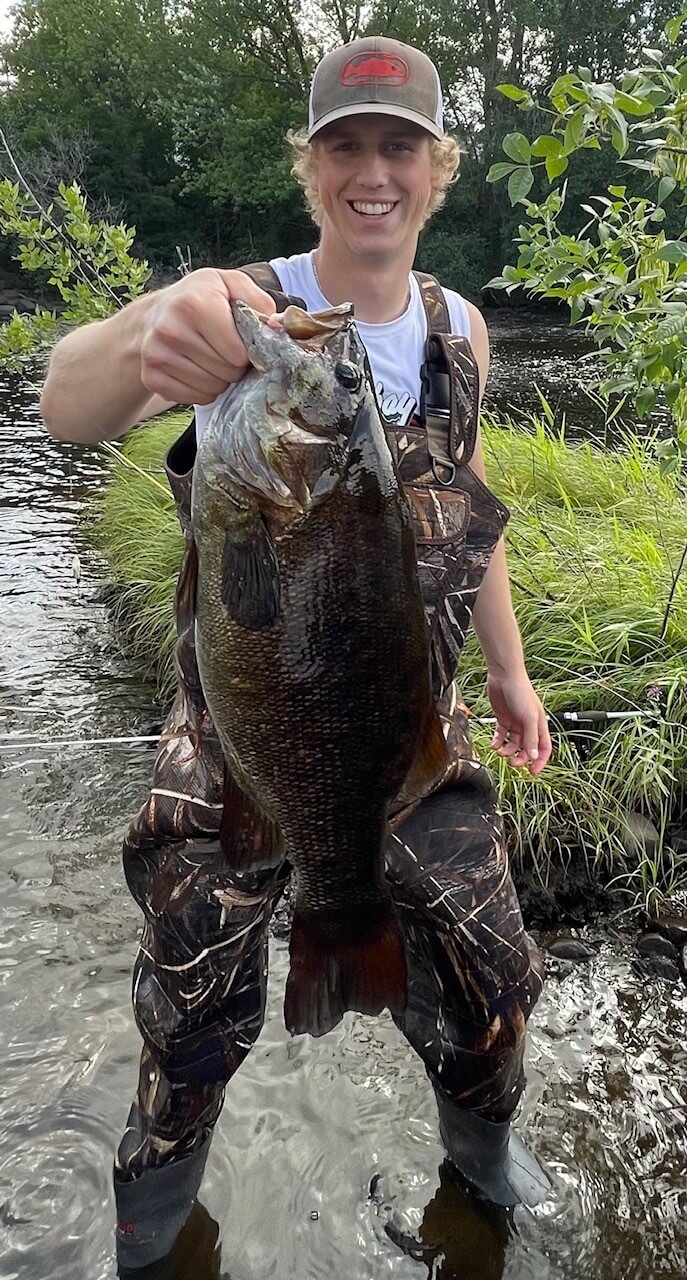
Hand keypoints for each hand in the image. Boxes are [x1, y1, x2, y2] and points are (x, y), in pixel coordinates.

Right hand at [139, 267, 276, 404]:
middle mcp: (171, 329)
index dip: (246, 350)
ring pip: (213, 388)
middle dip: (234, 365)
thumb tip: (278, 328)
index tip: (239, 340)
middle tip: (225, 350)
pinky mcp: (152, 377)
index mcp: (194, 304)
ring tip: (211, 358)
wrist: (156, 314)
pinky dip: (204, 390)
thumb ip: (260, 303)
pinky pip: (196, 398)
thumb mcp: (231, 285)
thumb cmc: (202, 298)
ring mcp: (157, 355)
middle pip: (227, 372)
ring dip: (220, 379)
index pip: (238, 352)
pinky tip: (198, 370)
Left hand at [486, 670, 550, 775]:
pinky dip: (497, 742)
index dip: (540, 761)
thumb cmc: (521, 692)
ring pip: (513, 744)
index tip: (532, 772)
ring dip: (507, 751)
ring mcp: (515, 723)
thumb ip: (531, 737)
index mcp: (539, 725)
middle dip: (520, 758)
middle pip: (527, 749)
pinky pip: (501, 736)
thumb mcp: (529, 717)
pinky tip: (493, 744)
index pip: (544, 748)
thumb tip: (534, 756)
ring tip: (499, 751)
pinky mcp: (503, 719)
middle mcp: (528, 726)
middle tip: (512, 763)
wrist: (504, 676)